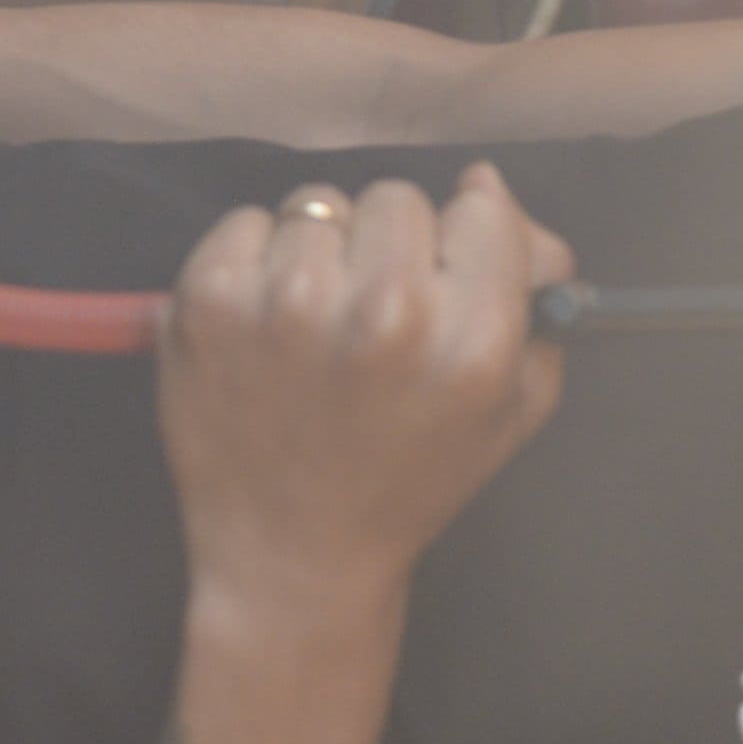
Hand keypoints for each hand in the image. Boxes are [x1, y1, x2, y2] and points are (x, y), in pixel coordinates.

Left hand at [156, 167, 572, 632]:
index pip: (481, 210)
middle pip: (397, 198)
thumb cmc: (408, 481)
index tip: (440, 278)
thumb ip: (531, 293)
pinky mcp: (211, 301)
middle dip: (388, 246)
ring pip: (319, 205)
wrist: (294, 558)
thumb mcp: (507, 405)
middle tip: (370, 313)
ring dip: (319, 252)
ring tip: (311, 327)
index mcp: (471, 340)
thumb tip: (488, 185)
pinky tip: (262, 327)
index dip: (462, 242)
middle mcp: (386, 312)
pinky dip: (254, 261)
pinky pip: (245, 223)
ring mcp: (290, 302)